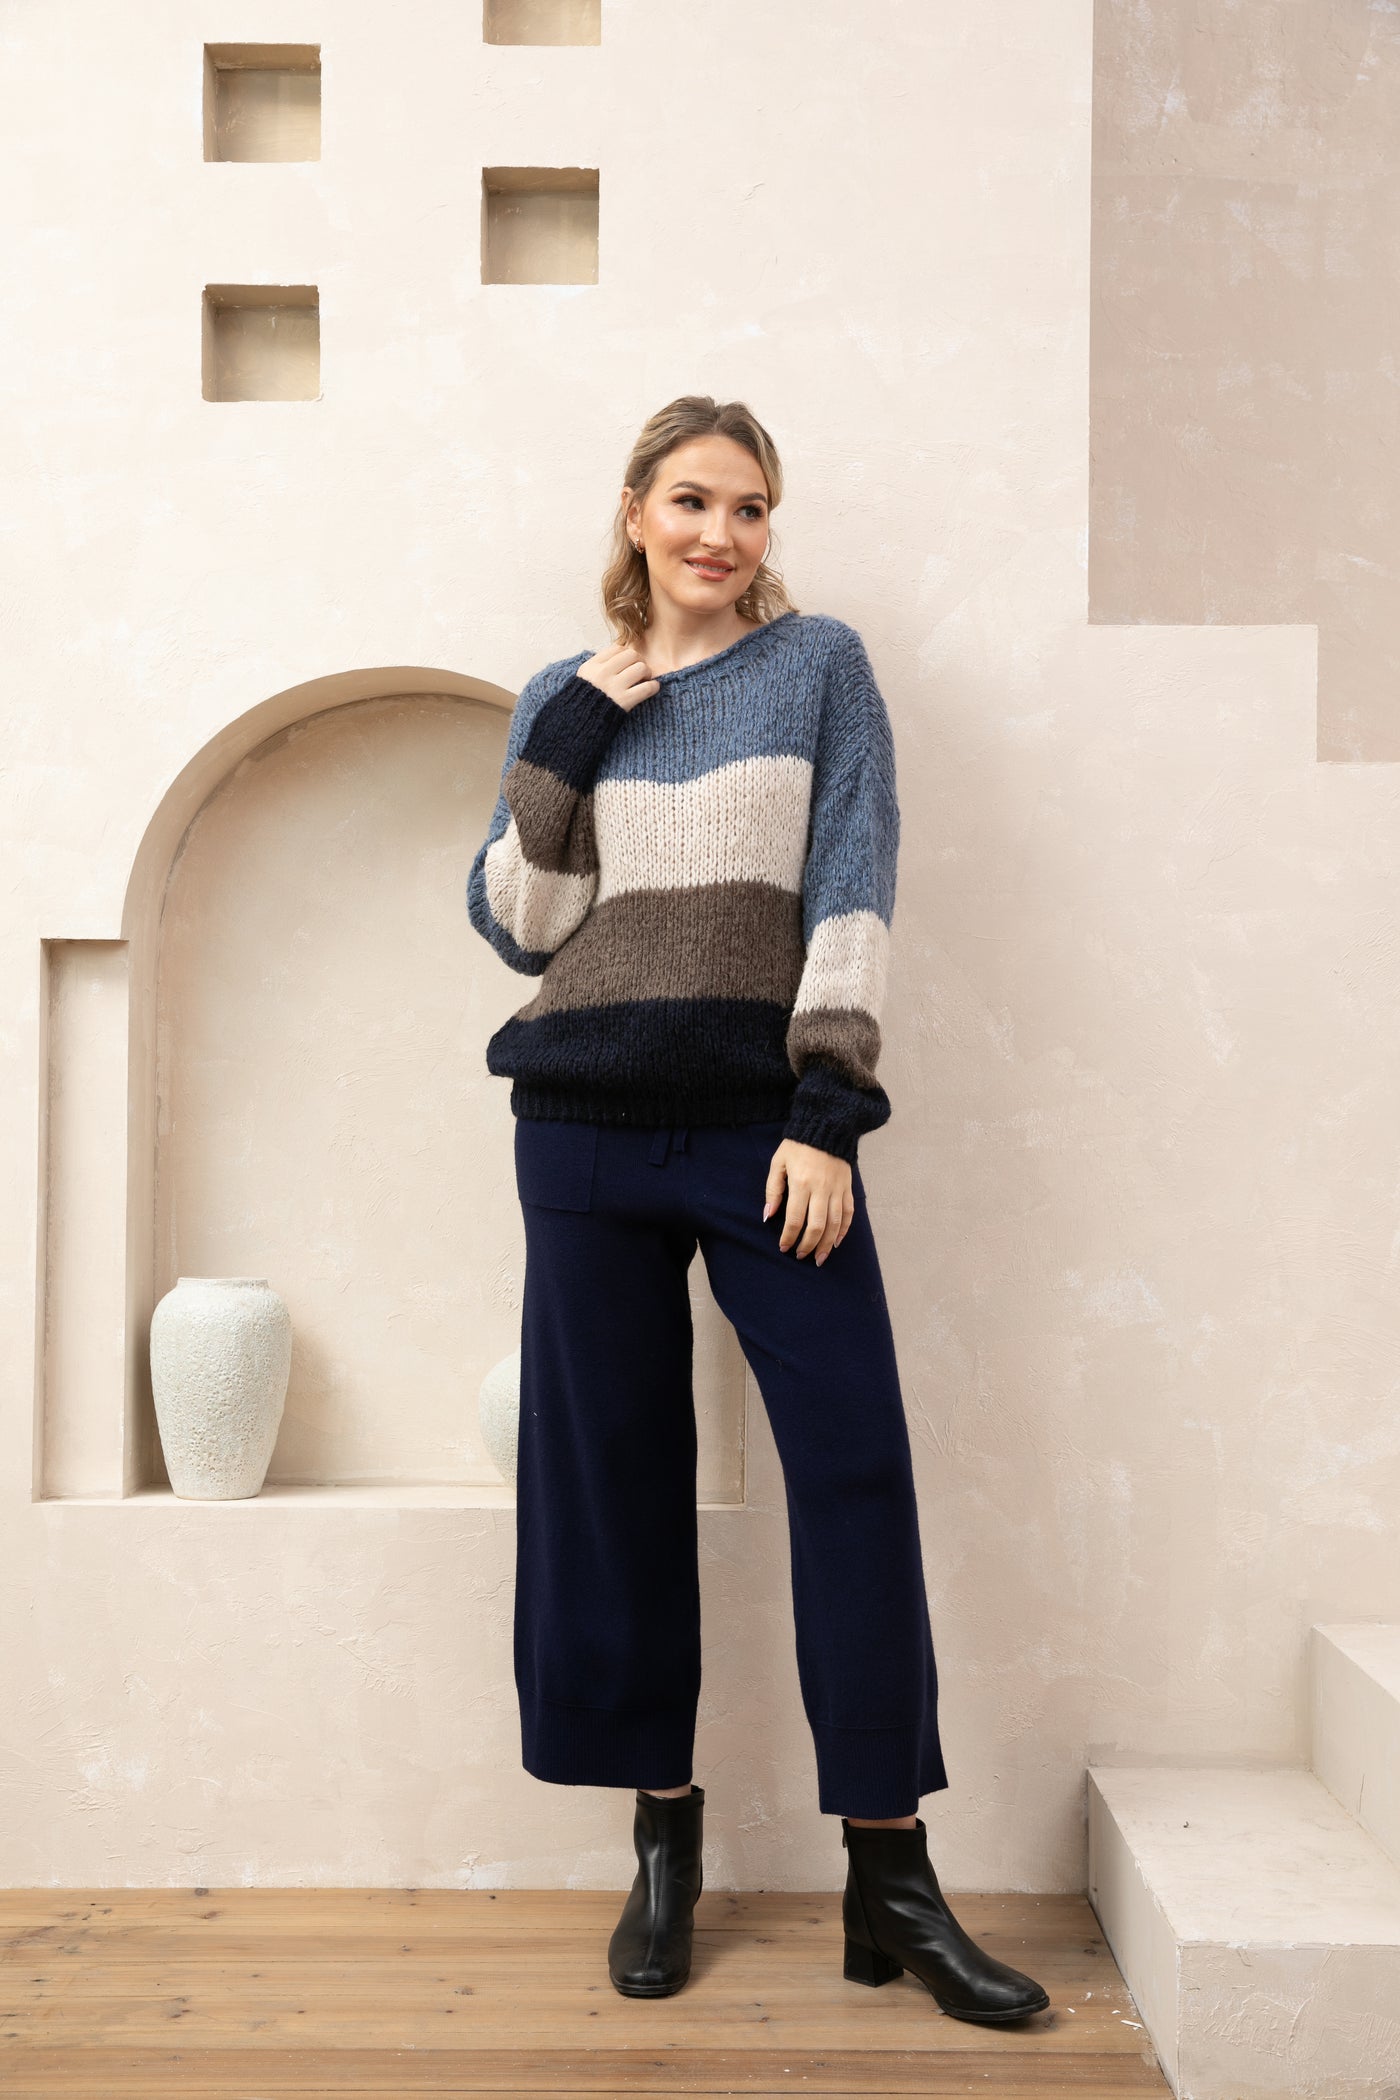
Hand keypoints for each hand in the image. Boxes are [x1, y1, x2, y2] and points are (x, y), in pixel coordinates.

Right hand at [577, 641, 660, 712]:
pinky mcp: (624, 701)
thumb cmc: (585, 701)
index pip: (617, 648)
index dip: (627, 654)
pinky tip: (651, 689)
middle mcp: (602, 674)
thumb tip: (620, 653)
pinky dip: (653, 686)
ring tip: (644, 680)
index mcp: (592, 666)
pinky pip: (647, 687)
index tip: (629, 663)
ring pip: (641, 667)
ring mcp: (613, 687)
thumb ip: (599, 666)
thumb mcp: (585, 678)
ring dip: (647, 673)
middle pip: (632, 655)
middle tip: (640, 671)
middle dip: (640, 661)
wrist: (581, 723)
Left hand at [762, 1140, 854, 1264]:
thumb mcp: (778, 1163)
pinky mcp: (847, 1188)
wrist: (827, 1126)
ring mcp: (837, 1189)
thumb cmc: (798, 1145)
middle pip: (816, 1226)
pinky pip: (848, 1214)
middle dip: (808, 1245)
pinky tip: (836, 1242)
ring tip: (819, 1258)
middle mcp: (821, 1189)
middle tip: (800, 1256)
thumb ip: (773, 1190)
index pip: (794, 1219)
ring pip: (834, 1224)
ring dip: (826, 1244)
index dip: (789, 1237)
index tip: (784, 1247)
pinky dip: (843, 1230)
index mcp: (801, 1183)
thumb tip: (768, 1215)